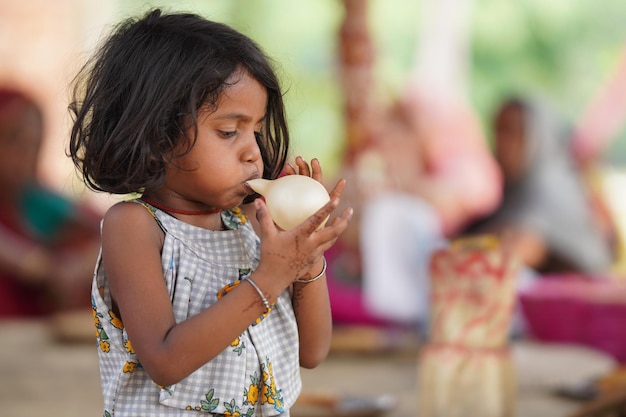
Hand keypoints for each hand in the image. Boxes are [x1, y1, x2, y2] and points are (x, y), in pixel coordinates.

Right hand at [253, 157, 352, 290]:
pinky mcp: (314, 260)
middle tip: (350, 209)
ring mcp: (314, 253)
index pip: (316, 220)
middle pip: (333, 232)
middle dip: (344, 220)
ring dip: (340, 229)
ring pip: (332, 239)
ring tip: (345, 219)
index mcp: (300, 236)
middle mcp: (311, 245)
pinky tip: (331, 233)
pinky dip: (331, 238)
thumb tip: (258, 200)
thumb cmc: (270, 256)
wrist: (274, 280)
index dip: (327, 209)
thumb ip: (264, 217)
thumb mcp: (267, 235)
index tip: (336, 200)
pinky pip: (326, 246)